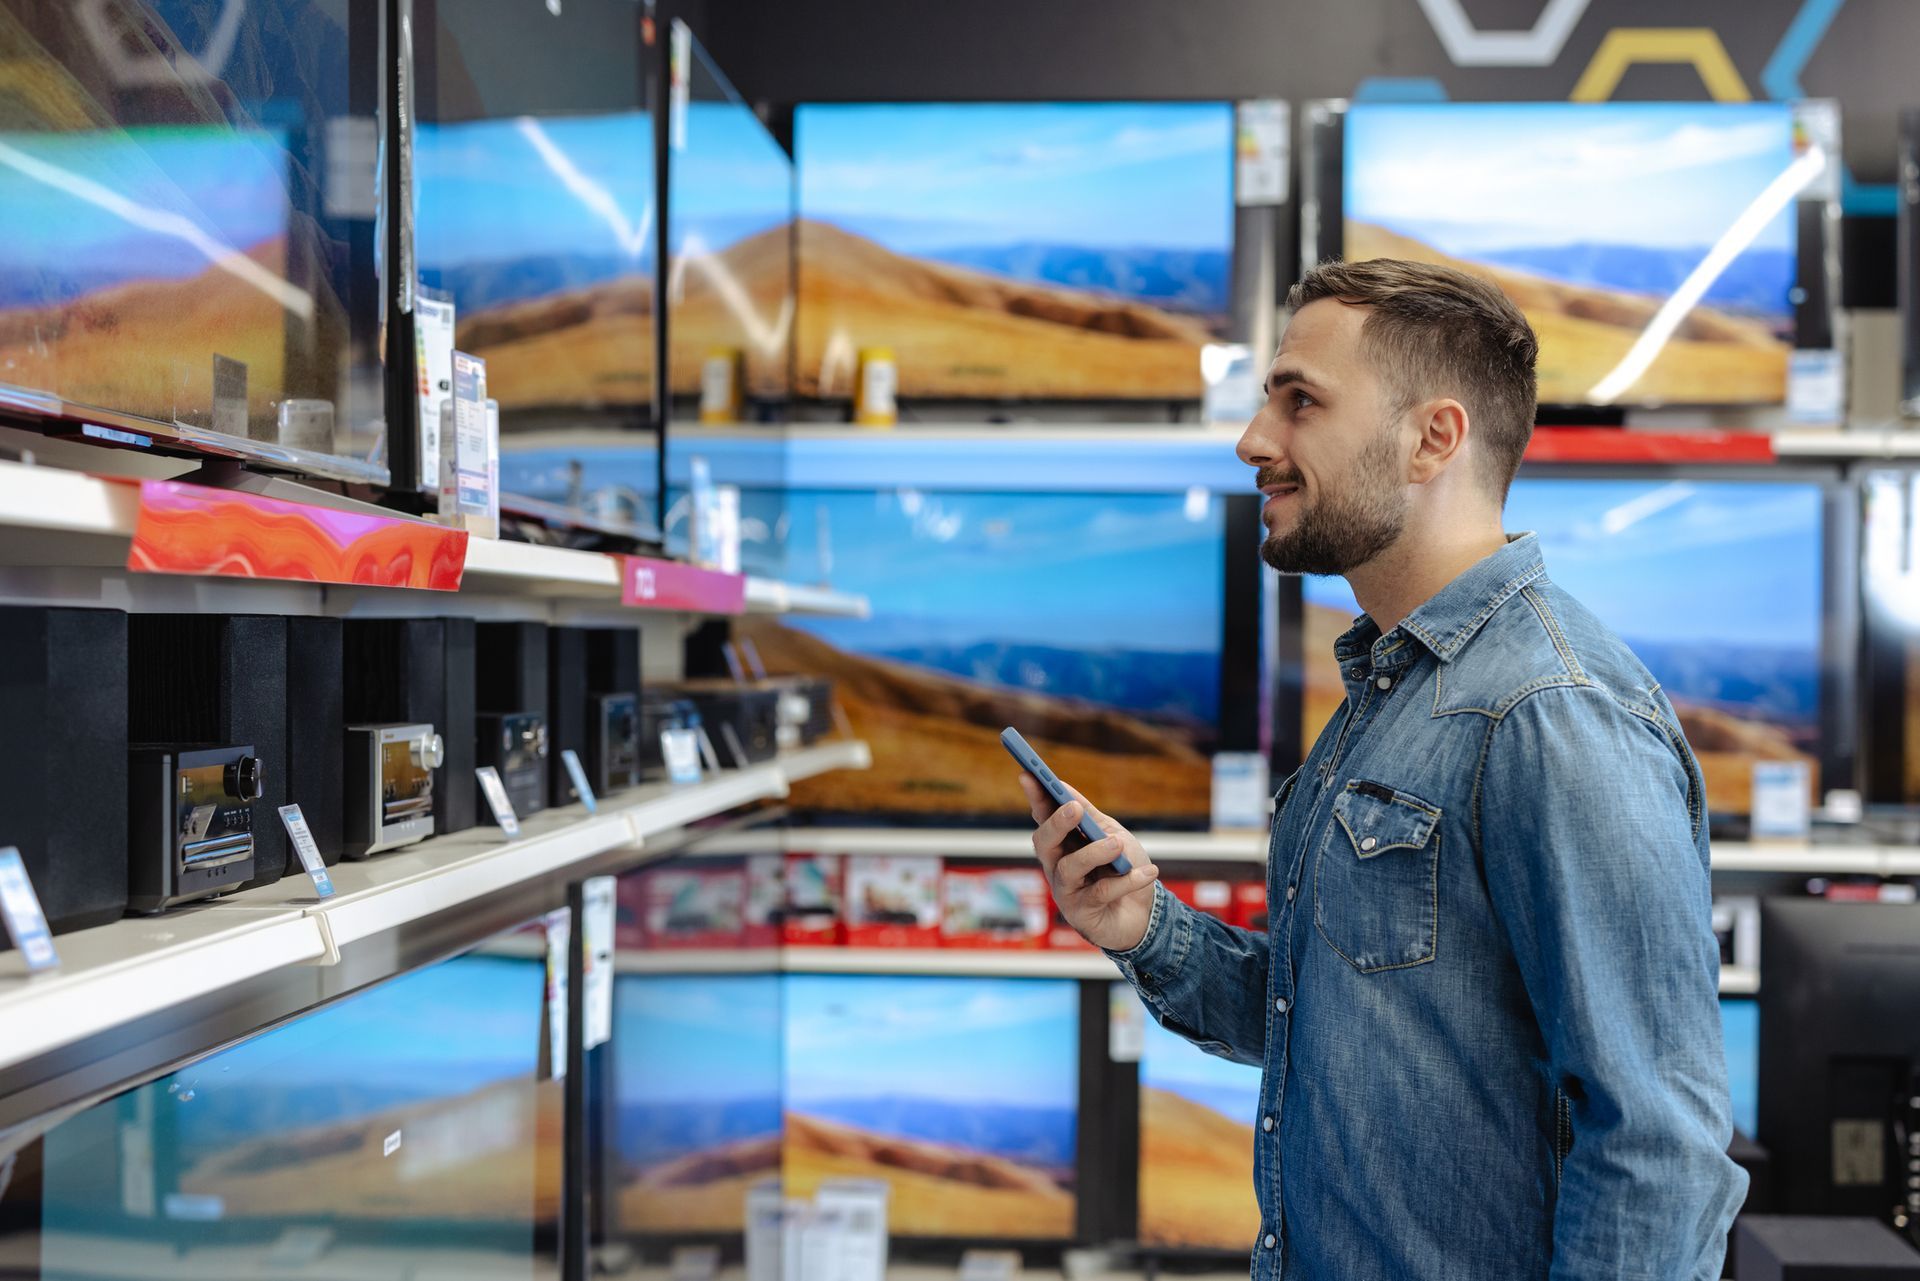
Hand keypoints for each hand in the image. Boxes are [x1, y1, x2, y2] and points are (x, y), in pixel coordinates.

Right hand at [1019, 772, 1159, 952]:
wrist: (1144, 915)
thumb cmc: (1123, 870)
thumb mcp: (1112, 835)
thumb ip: (1091, 817)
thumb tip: (1064, 787)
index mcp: (1063, 843)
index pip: (1043, 816)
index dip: (1034, 796)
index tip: (1029, 773)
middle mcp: (1057, 866)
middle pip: (1044, 842)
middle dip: (1057, 823)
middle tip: (1074, 808)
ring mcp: (1067, 891)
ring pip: (1069, 868)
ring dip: (1093, 853)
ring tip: (1116, 845)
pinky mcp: (1081, 914)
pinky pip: (1101, 892)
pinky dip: (1126, 881)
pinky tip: (1148, 873)